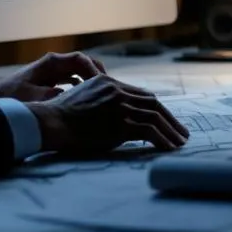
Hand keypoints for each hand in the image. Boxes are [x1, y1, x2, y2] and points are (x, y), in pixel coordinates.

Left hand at [0, 52, 106, 101]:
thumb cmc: (12, 96)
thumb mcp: (32, 97)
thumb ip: (52, 96)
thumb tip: (71, 96)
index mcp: (52, 63)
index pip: (80, 59)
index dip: (94, 70)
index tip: (102, 85)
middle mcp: (55, 63)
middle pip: (85, 62)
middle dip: (98, 74)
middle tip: (110, 89)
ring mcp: (55, 70)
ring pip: (81, 71)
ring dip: (93, 80)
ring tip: (104, 95)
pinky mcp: (54, 79)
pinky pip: (75, 79)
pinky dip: (85, 86)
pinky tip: (90, 100)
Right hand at [28, 75, 189, 153]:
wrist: (50, 122)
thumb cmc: (60, 116)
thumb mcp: (83, 98)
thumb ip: (102, 102)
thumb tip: (115, 118)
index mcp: (109, 83)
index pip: (141, 94)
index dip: (157, 108)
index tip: (166, 119)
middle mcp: (117, 90)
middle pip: (153, 103)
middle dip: (170, 119)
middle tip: (180, 131)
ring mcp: (119, 105)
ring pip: (154, 116)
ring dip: (170, 131)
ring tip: (179, 142)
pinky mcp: (120, 122)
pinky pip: (149, 131)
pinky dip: (162, 139)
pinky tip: (168, 148)